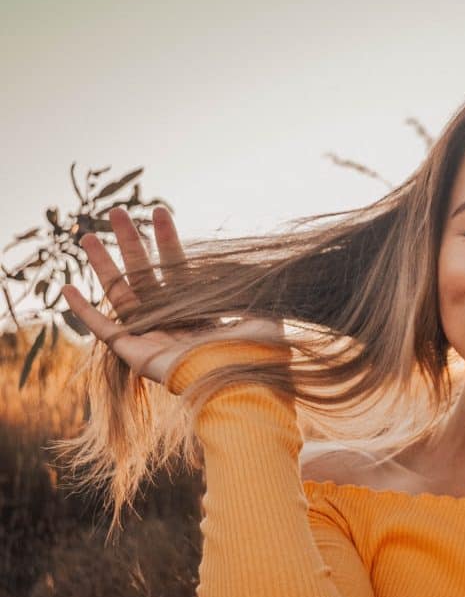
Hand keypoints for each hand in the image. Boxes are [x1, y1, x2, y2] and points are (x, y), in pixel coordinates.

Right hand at [60, 206, 282, 385]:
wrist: (241, 385)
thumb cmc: (256, 354)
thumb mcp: (265, 315)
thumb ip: (256, 291)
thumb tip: (262, 266)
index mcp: (201, 312)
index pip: (178, 268)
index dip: (168, 240)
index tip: (159, 211)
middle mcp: (174, 321)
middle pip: (145, 274)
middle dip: (130, 243)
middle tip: (117, 212)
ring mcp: (152, 337)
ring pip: (120, 294)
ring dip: (103, 265)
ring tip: (85, 236)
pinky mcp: (134, 353)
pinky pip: (103, 329)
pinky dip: (84, 311)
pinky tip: (66, 288)